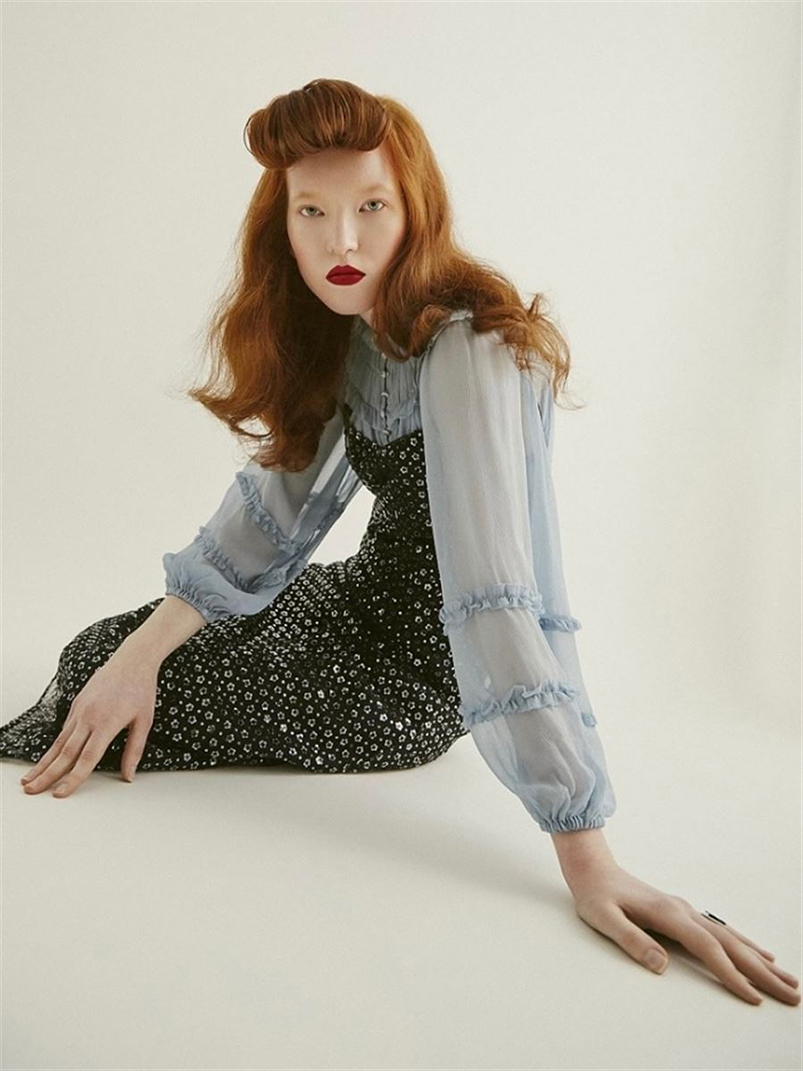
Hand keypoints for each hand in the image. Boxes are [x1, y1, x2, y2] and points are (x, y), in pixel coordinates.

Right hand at [19, 651, 158, 797]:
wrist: (132, 660)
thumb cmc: (141, 690)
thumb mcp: (144, 721)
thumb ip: (134, 750)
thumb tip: (128, 776)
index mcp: (106, 723)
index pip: (86, 758)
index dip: (73, 778)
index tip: (60, 793)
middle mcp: (88, 717)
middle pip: (64, 753)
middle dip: (46, 774)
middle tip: (31, 791)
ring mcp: (80, 710)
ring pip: (58, 742)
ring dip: (43, 762)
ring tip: (29, 779)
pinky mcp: (77, 704)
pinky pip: (64, 730)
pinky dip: (54, 747)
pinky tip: (47, 760)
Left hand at [565, 859, 799, 1005]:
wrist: (593, 869)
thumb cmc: (596, 895)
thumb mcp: (603, 918)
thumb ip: (631, 940)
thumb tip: (660, 965)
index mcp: (667, 913)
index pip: (707, 948)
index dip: (730, 973)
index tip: (753, 997)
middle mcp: (682, 910)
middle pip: (730, 944)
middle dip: (761, 972)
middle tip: (792, 994)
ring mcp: (685, 910)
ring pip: (732, 937)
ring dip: (760, 960)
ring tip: (789, 979)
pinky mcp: (683, 913)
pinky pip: (723, 931)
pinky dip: (746, 945)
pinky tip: (761, 954)